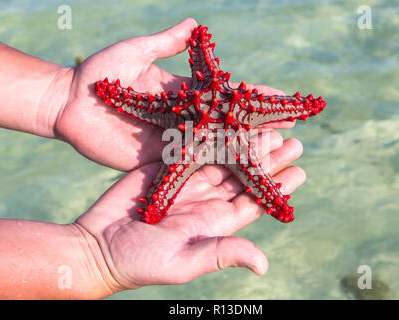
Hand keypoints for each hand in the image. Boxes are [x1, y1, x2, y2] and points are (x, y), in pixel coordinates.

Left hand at [54, 18, 293, 170]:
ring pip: (216, 145)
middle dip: (259, 124)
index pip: (227, 94)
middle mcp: (185, 117)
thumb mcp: (135, 51)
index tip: (282, 96)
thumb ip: (165, 42)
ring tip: (277, 149)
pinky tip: (240, 172)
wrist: (69, 103)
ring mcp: (174, 139)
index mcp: (183, 92)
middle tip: (291, 126)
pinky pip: (192, 164)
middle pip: (228, 122)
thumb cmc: (99, 73)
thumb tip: (196, 25)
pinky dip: (217, 167)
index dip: (254, 95)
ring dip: (246, 147)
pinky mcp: (159, 158)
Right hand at [75, 134, 304, 289]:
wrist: (98, 245)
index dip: (277, 187)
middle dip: (269, 158)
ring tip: (270, 126)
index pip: (254, 200)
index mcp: (215, 222)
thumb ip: (222, 253)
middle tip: (294, 140)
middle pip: (244, 173)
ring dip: (246, 141)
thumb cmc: (140, 261)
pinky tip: (227, 119)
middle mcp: (206, 199)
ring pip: (224, 156)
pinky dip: (211, 132)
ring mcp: (187, 180)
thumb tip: (264, 264)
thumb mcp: (183, 261)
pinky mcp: (166, 165)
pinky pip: (194, 145)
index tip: (300, 171)